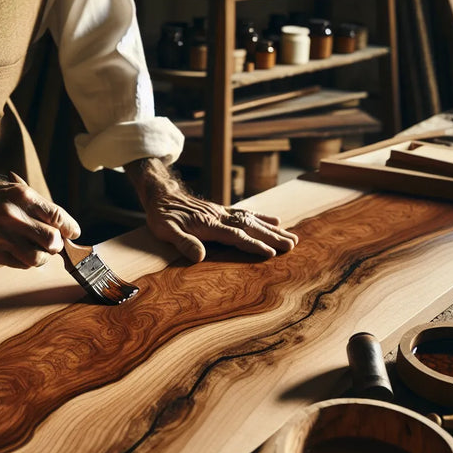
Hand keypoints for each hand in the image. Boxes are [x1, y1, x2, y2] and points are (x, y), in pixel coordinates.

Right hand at [0, 126, 80, 268]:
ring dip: (41, 257)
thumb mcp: (15, 191)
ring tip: (35, 249)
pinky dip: (21, 260)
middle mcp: (11, 217)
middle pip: (51, 242)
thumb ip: (39, 209)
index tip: (74, 232)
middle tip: (54, 243)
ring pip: (36, 260)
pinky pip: (16, 265)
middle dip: (57, 245)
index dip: (71, 228)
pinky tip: (15, 249)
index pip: (58, 217)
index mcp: (21, 197)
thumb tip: (65, 229)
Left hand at [124, 158, 297, 261]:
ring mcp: (222, 212)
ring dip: (272, 229)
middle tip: (292, 245)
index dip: (254, 245)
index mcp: (209, 224)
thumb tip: (199, 257)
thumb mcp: (166, 231)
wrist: (161, 194)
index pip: (236, 236)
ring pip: (252, 220)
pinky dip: (261, 217)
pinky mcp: (222, 210)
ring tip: (291, 237)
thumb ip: (183, 243)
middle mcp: (220, 217)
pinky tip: (274, 221)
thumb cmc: (162, 216)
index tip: (271, 253)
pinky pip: (246, 213)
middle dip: (272, 237)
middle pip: (251, 227)